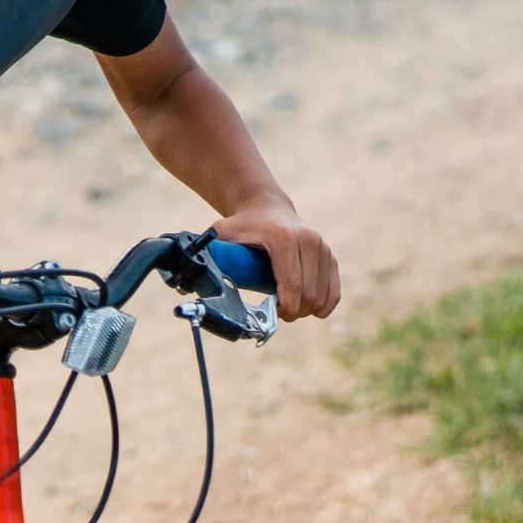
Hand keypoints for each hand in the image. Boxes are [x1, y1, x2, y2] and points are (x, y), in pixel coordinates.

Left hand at [212, 202, 339, 320]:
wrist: (267, 208)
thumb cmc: (243, 225)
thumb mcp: (223, 232)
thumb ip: (208, 249)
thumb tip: (188, 275)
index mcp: (284, 239)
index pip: (291, 284)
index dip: (285, 307)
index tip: (275, 314)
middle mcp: (309, 241)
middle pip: (308, 293)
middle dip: (295, 311)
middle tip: (280, 314)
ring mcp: (323, 247)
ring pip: (322, 294)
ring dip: (308, 310)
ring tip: (292, 309)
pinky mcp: (330, 255)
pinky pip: (334, 290)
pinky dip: (326, 304)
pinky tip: (314, 310)